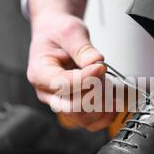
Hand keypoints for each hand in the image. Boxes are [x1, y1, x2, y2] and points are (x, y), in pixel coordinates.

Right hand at [27, 0, 116, 130]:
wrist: (55, 35)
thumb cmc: (57, 34)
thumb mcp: (70, 31)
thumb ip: (82, 48)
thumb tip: (96, 61)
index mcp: (39, 73)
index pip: (62, 85)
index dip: (86, 79)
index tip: (101, 67)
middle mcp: (47, 93)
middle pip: (72, 107)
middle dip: (95, 93)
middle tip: (104, 74)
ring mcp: (60, 102)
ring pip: (83, 119)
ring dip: (102, 105)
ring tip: (108, 84)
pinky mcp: (73, 107)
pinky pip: (90, 122)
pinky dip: (106, 114)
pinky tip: (113, 100)